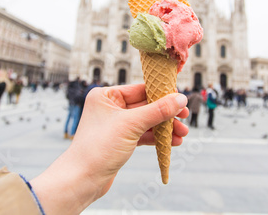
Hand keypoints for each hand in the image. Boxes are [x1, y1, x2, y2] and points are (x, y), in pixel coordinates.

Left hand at [30, 83, 188, 214]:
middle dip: (166, 113)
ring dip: (165, 127)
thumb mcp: (131, 125)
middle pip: (146, 105)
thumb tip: (180, 98)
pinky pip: (143, 134)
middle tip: (184, 117)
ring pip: (146, 121)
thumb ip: (157, 111)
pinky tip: (172, 142)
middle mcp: (110, 107)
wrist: (83, 179)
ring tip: (182, 133)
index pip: (140, 89)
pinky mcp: (120, 140)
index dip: (162, 94)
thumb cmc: (98, 148)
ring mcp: (116, 124)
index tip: (181, 99)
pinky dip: (157, 137)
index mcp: (106, 96)